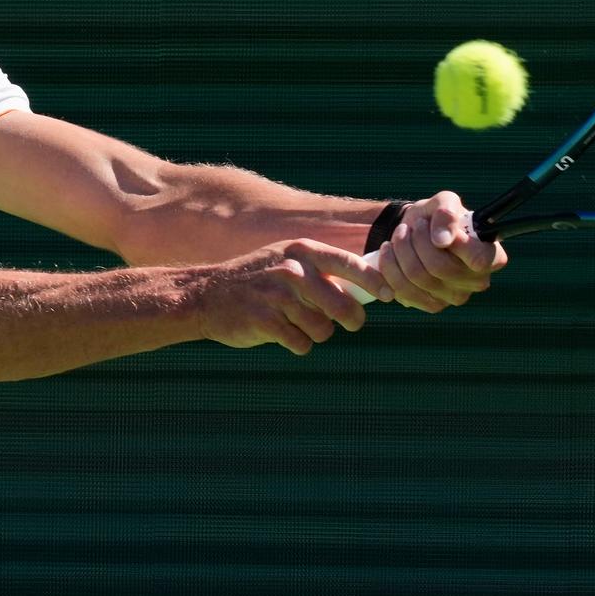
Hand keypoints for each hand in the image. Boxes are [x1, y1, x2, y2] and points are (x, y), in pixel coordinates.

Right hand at [194, 239, 376, 354]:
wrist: (206, 295)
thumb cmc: (256, 281)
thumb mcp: (286, 261)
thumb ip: (321, 271)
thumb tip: (367, 290)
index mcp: (302, 251)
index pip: (350, 264)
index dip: (374, 281)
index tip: (388, 295)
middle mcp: (293, 270)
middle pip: (343, 305)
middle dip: (351, 319)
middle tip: (350, 323)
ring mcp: (278, 296)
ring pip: (323, 329)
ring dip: (316, 333)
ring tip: (297, 324)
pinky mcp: (265, 321)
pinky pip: (301, 343)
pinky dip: (296, 344)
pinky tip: (280, 334)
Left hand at [373, 191, 506, 311]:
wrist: (414, 231)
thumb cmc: (436, 218)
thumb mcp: (443, 203)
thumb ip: (446, 214)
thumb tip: (442, 240)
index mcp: (491, 256)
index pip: (478, 259)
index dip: (455, 244)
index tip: (437, 230)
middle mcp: (477, 281)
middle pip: (439, 267)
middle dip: (417, 241)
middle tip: (412, 226)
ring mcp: (455, 297)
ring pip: (417, 277)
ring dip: (401, 250)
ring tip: (400, 235)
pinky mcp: (432, 305)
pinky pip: (402, 290)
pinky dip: (389, 267)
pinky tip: (390, 253)